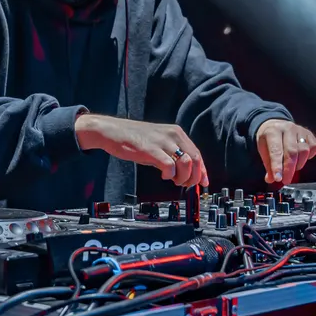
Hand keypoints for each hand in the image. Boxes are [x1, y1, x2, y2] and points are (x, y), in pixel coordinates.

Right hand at [74, 114, 208, 187]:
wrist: (112, 131)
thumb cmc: (134, 138)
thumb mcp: (158, 142)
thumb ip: (172, 153)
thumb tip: (186, 171)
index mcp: (176, 133)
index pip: (197, 154)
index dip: (202, 171)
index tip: (203, 182)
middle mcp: (172, 135)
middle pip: (196, 159)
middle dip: (194, 177)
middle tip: (185, 184)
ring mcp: (162, 142)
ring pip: (187, 163)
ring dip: (183, 177)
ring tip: (174, 180)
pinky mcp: (151, 150)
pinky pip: (170, 166)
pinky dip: (170, 175)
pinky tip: (163, 175)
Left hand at [255, 119, 315, 184]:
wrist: (275, 125)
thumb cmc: (269, 140)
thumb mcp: (263, 150)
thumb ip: (268, 166)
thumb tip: (272, 179)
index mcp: (273, 131)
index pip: (276, 151)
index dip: (277, 166)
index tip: (278, 178)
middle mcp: (287, 128)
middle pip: (291, 152)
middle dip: (289, 169)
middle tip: (286, 180)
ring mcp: (300, 130)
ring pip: (304, 150)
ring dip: (298, 164)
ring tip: (292, 168)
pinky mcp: (309, 133)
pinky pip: (314, 147)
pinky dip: (309, 156)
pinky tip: (301, 158)